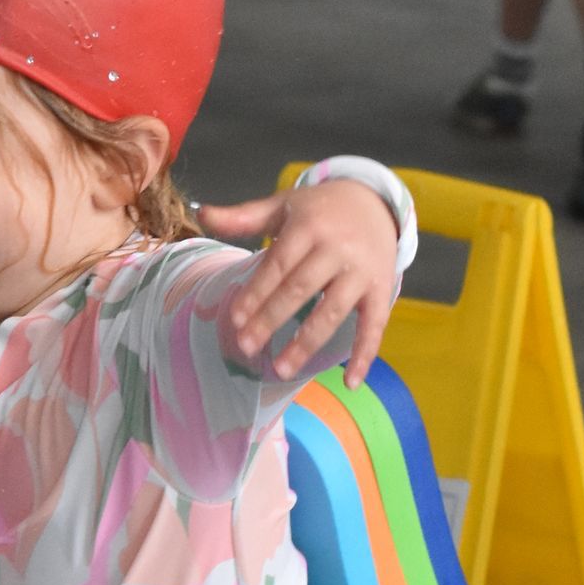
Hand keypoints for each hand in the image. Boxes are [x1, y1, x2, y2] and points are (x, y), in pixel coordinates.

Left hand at [197, 179, 399, 386]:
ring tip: (281, 369)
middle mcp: (337, 249)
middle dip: (271, 319)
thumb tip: (201, 214)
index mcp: (309, 227)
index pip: (278, 265)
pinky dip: (364, 356)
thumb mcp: (283, 206)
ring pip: (331, 313)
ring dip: (306, 344)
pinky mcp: (381, 290)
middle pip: (299, 289)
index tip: (235, 319)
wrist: (375, 202)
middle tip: (246, 347)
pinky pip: (374, 327)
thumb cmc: (321, 210)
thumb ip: (244, 216)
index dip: (256, 293)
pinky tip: (349, 383)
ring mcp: (361, 272)